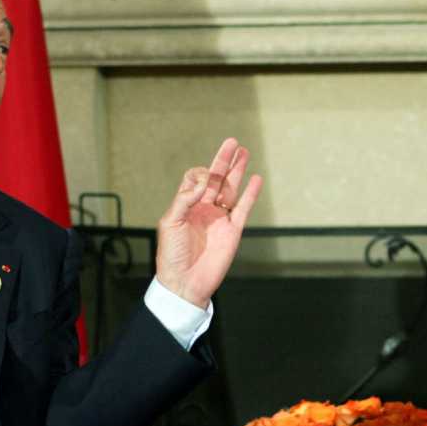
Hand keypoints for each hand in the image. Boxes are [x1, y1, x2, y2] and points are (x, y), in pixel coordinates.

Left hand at [154, 138, 263, 307]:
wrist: (185, 282)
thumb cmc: (172, 255)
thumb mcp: (170, 223)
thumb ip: (184, 200)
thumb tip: (202, 182)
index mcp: (186, 206)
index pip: (196, 179)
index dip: (201, 173)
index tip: (204, 179)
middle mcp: (204, 209)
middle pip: (217, 179)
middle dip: (224, 161)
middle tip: (233, 142)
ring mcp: (219, 219)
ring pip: (231, 190)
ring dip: (237, 172)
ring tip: (244, 152)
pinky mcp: (233, 231)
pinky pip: (243, 209)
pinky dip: (250, 194)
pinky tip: (255, 179)